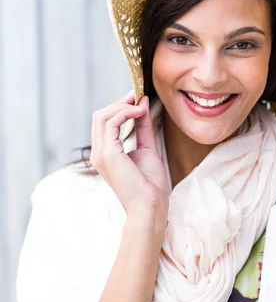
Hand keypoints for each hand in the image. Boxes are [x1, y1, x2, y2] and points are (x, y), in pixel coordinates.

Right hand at [89, 91, 168, 223]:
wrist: (151, 206)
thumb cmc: (151, 184)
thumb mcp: (147, 148)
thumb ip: (143, 126)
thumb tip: (142, 102)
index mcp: (105, 154)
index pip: (104, 122)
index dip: (119, 106)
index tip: (137, 98)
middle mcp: (98, 153)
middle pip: (100, 115)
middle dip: (120, 102)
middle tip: (138, 96)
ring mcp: (100, 154)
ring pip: (102, 116)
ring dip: (123, 106)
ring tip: (140, 106)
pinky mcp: (108, 154)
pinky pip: (110, 122)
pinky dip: (125, 113)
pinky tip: (139, 113)